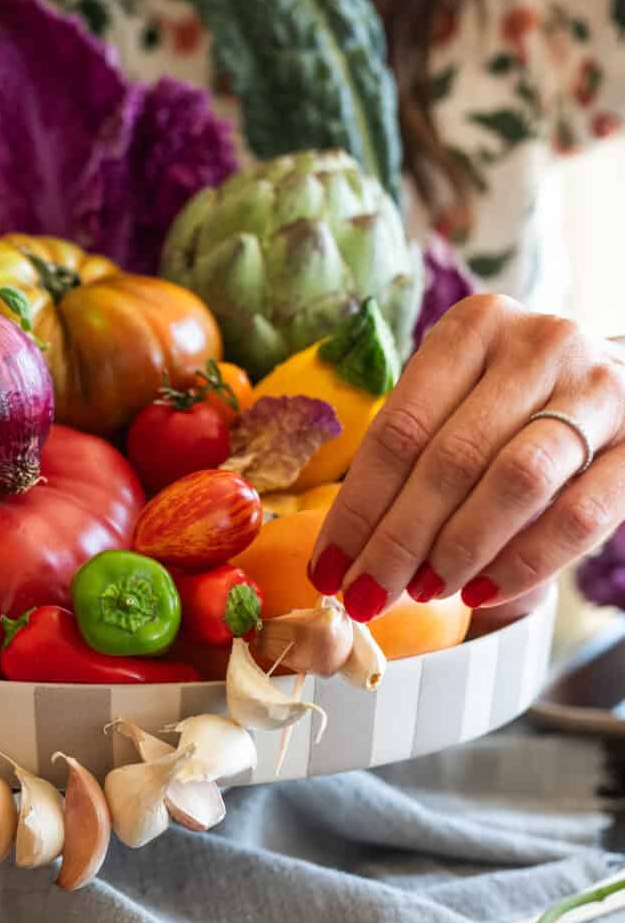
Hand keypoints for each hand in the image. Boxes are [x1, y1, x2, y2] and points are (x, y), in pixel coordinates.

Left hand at [309, 295, 624, 617]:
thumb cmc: (519, 403)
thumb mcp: (462, 397)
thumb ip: (414, 452)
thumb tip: (344, 553)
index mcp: (474, 327)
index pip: (399, 429)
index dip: (357, 508)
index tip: (325, 568)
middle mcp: (538, 344)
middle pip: (449, 459)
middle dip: (397, 541)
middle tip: (366, 595)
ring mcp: (598, 390)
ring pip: (514, 483)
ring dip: (457, 550)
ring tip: (422, 591)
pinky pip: (578, 517)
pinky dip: (523, 563)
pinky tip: (482, 591)